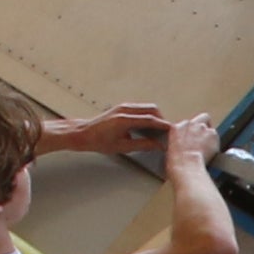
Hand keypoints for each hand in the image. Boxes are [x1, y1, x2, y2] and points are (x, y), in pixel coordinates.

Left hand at [55, 106, 173, 155]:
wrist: (83, 134)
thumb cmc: (97, 140)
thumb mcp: (122, 147)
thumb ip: (142, 145)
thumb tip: (156, 145)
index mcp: (124, 119)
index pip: (150, 119)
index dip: (162, 125)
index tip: (170, 130)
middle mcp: (124, 110)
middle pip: (151, 109)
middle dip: (160, 119)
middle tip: (165, 131)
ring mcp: (123, 107)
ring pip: (146, 107)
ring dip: (154, 117)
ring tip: (157, 130)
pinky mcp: (122, 108)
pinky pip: (140, 108)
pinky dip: (147, 115)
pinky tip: (147, 125)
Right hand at [158, 110, 218, 165]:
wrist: (186, 164)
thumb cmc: (177, 161)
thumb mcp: (170, 148)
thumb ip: (178, 141)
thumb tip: (183, 146)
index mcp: (177, 128)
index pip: (187, 124)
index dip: (192, 131)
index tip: (193, 138)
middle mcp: (190, 124)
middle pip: (202, 118)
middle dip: (205, 125)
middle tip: (205, 137)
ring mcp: (202, 127)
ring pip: (210, 128)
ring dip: (210, 136)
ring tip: (208, 147)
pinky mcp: (212, 133)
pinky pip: (216, 137)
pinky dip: (215, 143)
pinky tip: (212, 151)